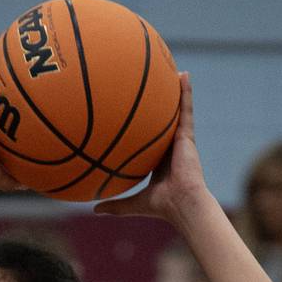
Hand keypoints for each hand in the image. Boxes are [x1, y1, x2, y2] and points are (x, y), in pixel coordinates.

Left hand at [93, 73, 209, 224]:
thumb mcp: (133, 203)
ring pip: (176, 110)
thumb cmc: (161, 206)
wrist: (182, 204)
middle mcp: (170, 148)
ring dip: (175, 91)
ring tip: (171, 70)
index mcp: (159, 161)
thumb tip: (94, 210)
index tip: (133, 116)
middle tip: (150, 86)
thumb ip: (115, 205)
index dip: (143, 130)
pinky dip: (186, 92)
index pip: (149, 141)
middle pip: (163, 121)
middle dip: (159, 106)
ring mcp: (180, 140)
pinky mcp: (187, 136)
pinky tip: (183, 74)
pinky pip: (186, 108)